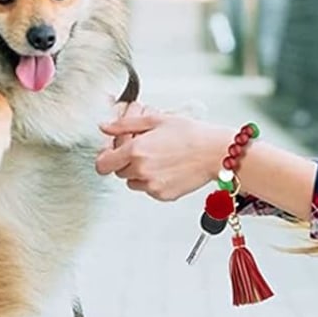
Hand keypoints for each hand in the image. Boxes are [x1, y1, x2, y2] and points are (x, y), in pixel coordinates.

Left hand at [95, 110, 232, 200]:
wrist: (214, 152)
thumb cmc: (191, 134)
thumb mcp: (155, 120)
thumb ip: (125, 124)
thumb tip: (105, 127)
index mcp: (135, 150)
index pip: (103, 164)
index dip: (105, 158)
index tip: (111, 155)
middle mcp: (141, 170)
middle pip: (119, 172)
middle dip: (126, 162)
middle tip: (144, 151)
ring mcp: (152, 185)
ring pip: (133, 183)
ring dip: (139, 173)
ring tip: (159, 160)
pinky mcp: (163, 195)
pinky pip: (149, 190)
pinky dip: (154, 182)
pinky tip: (168, 169)